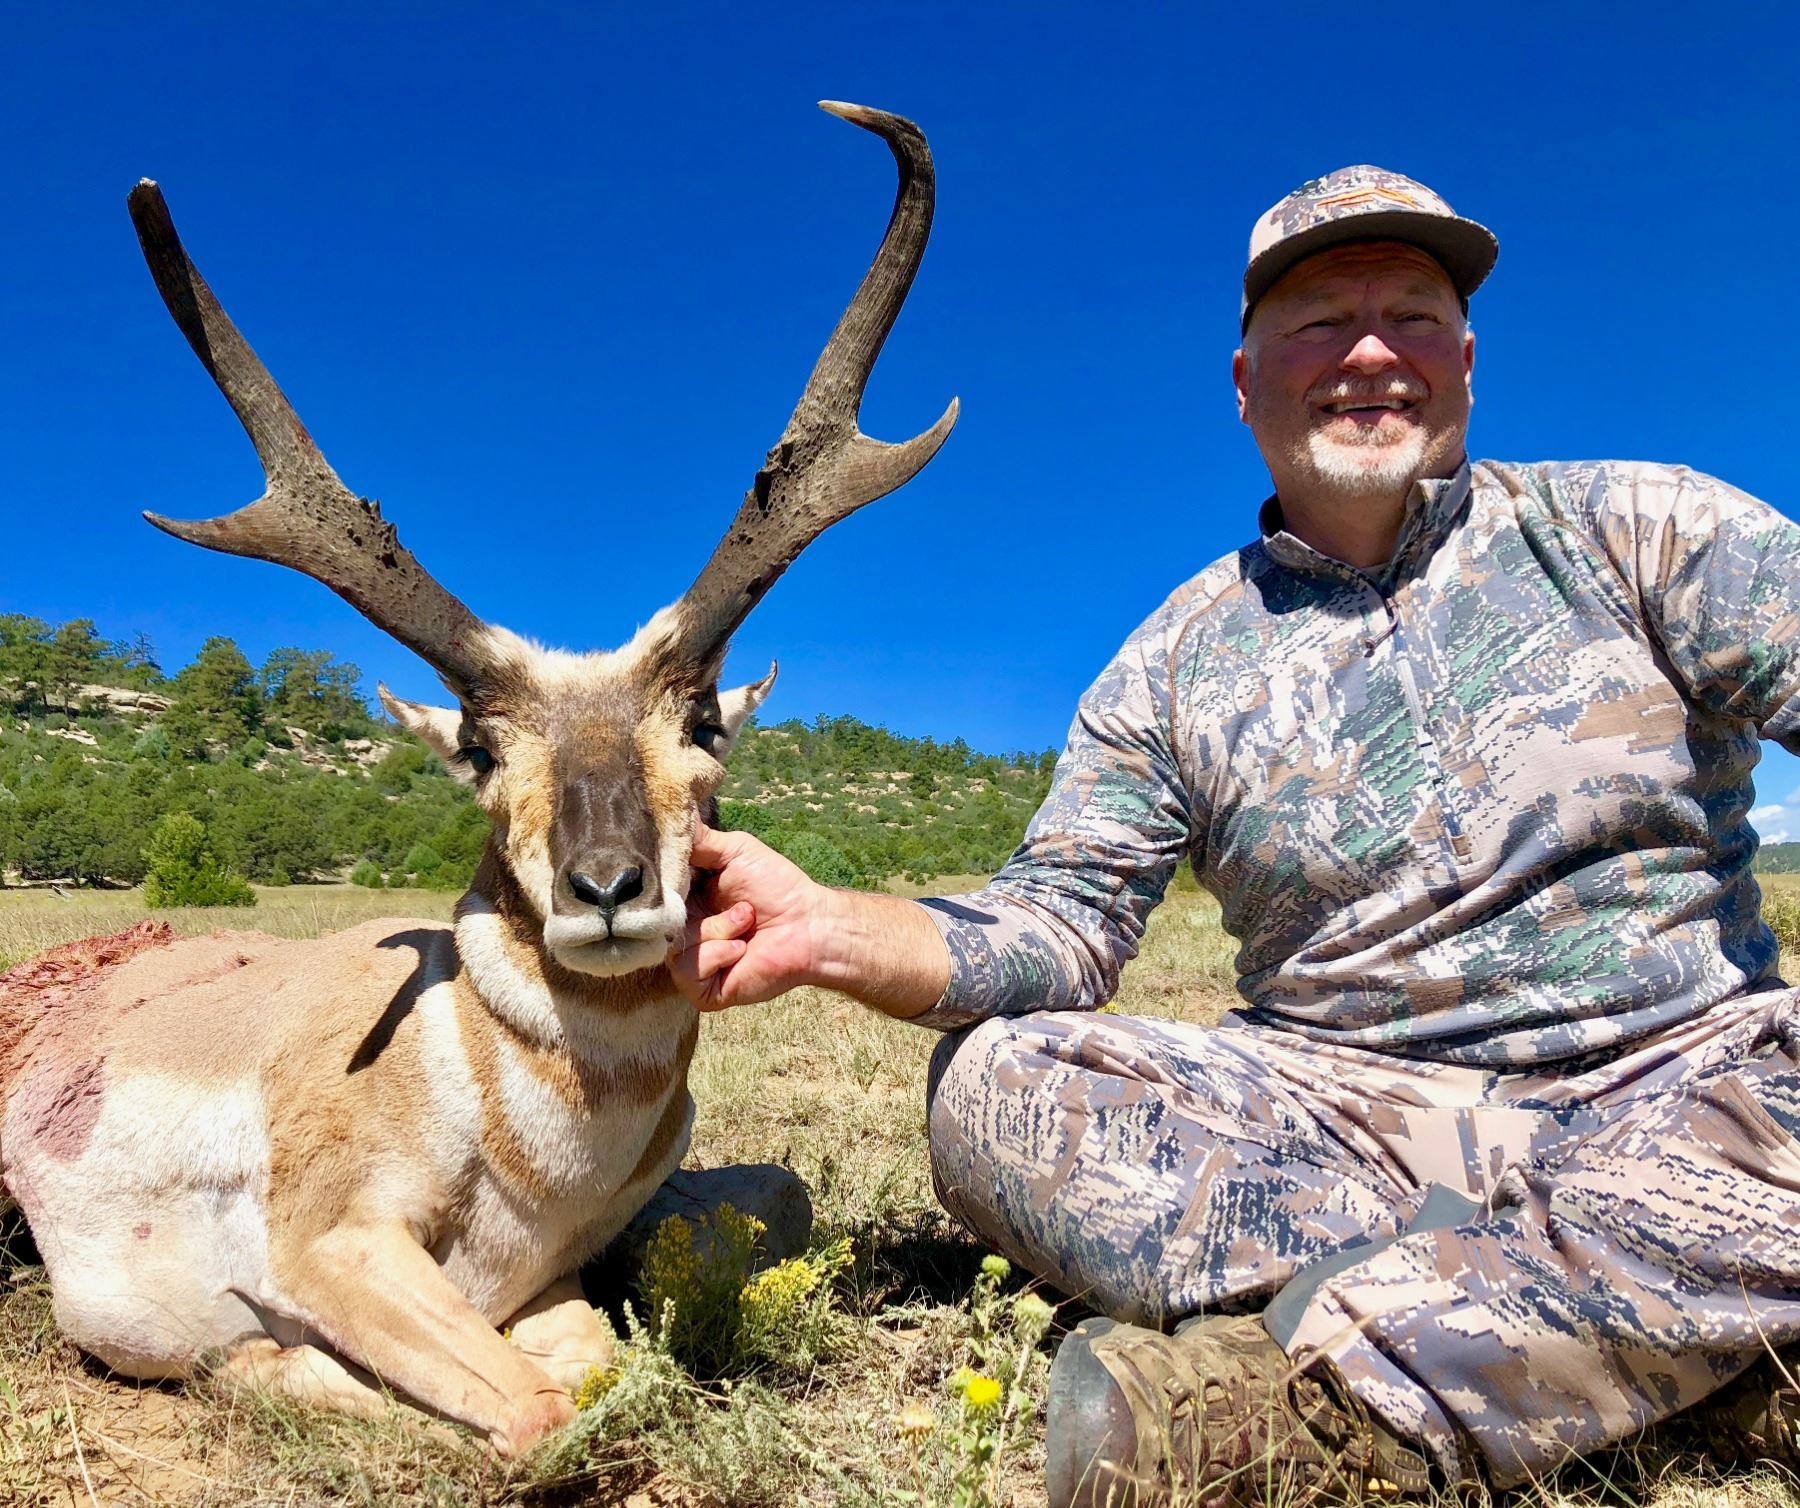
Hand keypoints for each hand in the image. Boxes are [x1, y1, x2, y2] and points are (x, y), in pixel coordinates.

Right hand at [671, 823, 824, 1010]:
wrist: (810, 926)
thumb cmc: (778, 887)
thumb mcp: (736, 851)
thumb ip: (699, 838)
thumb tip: (667, 809)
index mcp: (685, 899)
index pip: (651, 891)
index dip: (658, 880)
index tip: (675, 867)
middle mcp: (682, 930)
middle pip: (655, 919)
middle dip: (692, 904)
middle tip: (735, 899)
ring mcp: (691, 961)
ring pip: (674, 945)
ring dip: (717, 929)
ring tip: (746, 921)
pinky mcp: (702, 989)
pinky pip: (688, 970)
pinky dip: (719, 953)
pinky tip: (743, 949)